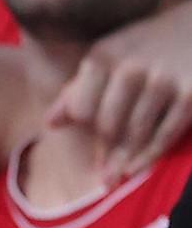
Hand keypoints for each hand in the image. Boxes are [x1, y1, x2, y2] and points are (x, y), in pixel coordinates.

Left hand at [51, 31, 191, 176]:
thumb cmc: (142, 46)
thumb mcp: (106, 57)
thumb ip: (78, 89)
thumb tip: (51, 124)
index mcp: (103, 57)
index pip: (81, 108)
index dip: (81, 128)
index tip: (83, 139)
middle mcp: (132, 69)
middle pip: (107, 125)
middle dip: (103, 153)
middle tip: (101, 178)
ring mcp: (164, 82)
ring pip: (135, 133)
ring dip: (122, 161)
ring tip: (112, 181)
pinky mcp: (191, 95)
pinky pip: (166, 134)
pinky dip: (149, 155)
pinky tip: (135, 169)